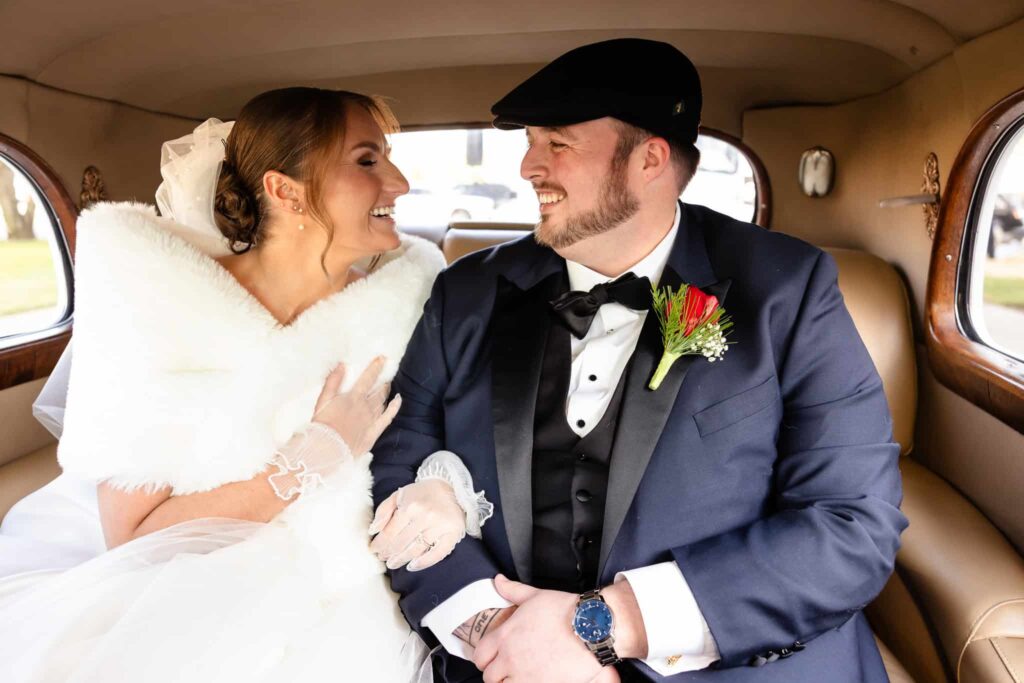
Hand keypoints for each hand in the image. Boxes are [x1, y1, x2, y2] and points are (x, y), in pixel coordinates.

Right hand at [312, 357, 400, 454]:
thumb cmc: (323, 424)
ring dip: (386, 393)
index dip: (376, 367)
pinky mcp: (374, 432)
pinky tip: (398, 400)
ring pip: (383, 402)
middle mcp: (365, 407)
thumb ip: (333, 382)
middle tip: (387, 375)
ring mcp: (371, 420)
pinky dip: (394, 408)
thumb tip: (341, 365)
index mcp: (353, 397)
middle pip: (378, 391)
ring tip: (388, 386)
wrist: (327, 447)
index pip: (368, 379)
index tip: (382, 359)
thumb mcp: (323, 400)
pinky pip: (388, 418)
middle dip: (383, 382)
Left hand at [368, 479, 465, 570]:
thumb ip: (383, 510)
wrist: (451, 487)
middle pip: (401, 543)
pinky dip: (424, 562)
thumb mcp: (399, 495)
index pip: (390, 532)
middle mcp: (425, 516)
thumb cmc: (422, 493)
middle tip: (382, 557)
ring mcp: (440, 526)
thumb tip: (373, 531)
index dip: (379, 544)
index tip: (374, 549)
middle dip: (388, 553)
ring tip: (393, 563)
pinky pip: (437, 553)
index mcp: (411, 506)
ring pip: (416, 550)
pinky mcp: (452, 534)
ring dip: (401, 559)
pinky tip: (412, 566)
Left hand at [473, 575, 620, 682]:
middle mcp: (511, 658)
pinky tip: (533, 679)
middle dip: (496, 671)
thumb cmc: (566, 612)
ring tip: (518, 675)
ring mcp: (525, 676)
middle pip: (489, 676)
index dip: (484, 656)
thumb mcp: (535, 595)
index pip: (480, 655)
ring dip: (508, 681)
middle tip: (505, 667)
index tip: (490, 656)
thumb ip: (512, 590)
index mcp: (505, 636)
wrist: (591, 628)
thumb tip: (499, 581)